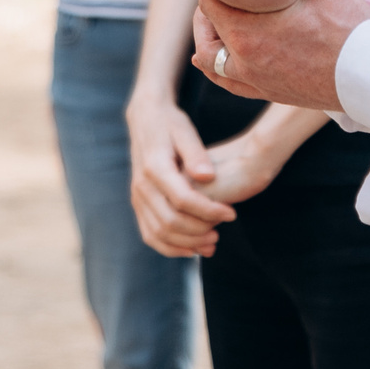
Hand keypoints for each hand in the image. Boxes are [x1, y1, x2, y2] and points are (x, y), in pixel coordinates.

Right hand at [127, 92, 237, 257]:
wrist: (145, 119)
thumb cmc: (170, 124)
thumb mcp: (185, 131)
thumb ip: (196, 154)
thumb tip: (208, 177)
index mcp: (155, 167)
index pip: (183, 199)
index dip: (209, 211)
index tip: (231, 213)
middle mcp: (142, 185)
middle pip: (170, 221)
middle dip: (199, 231)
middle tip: (222, 231)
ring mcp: (137, 197)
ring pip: (159, 233)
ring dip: (186, 244)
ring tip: (211, 243)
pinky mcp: (138, 204)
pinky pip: (149, 234)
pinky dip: (169, 247)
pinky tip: (191, 249)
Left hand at [196, 0, 369, 112]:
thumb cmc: (347, 25)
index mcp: (247, 29)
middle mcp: (243, 59)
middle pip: (208, 24)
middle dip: (217, 3)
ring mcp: (254, 80)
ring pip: (210, 57)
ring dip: (212, 36)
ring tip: (224, 19)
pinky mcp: (267, 93)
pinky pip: (228, 83)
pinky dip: (220, 68)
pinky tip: (225, 55)